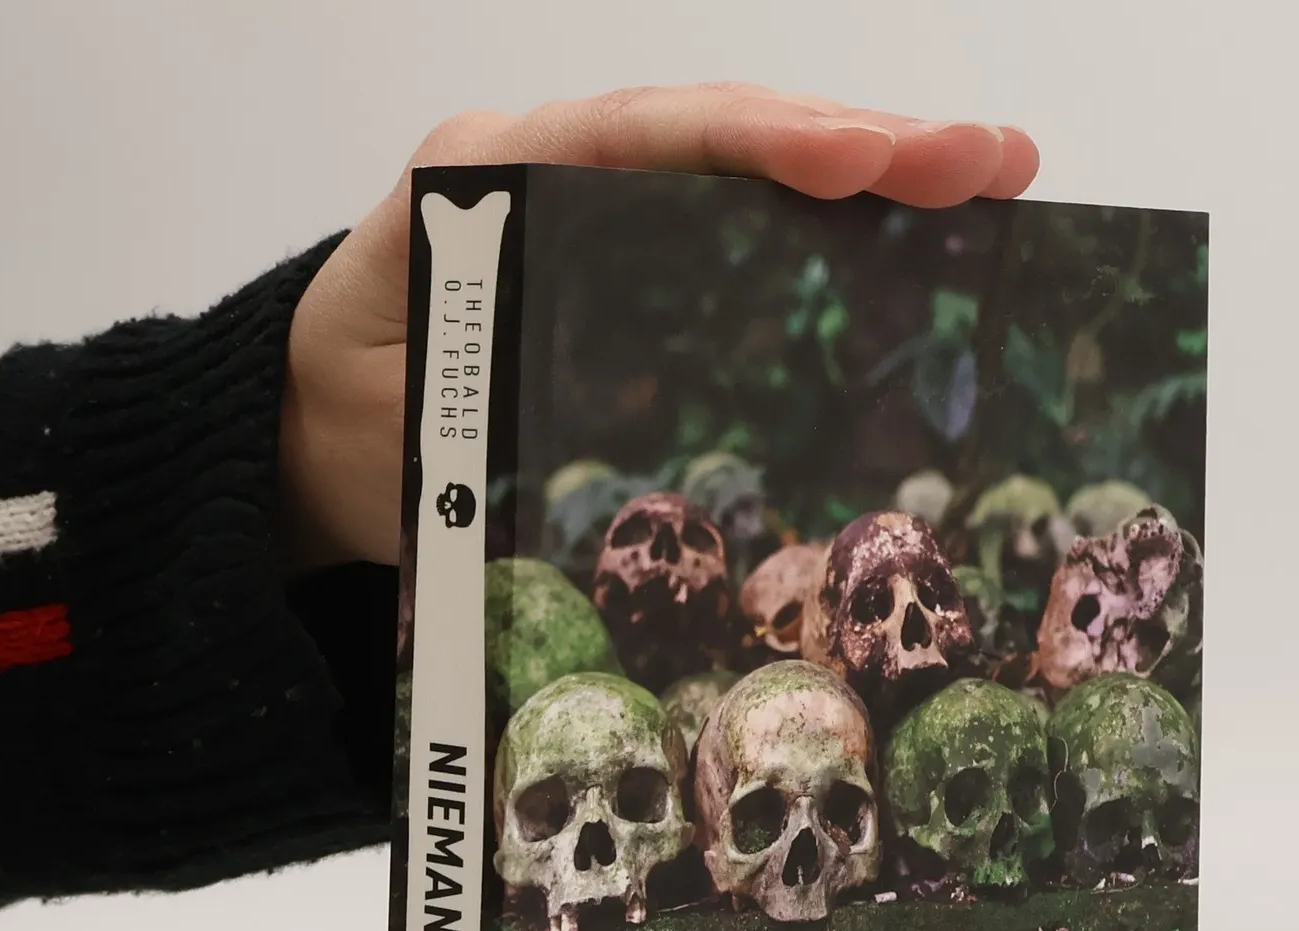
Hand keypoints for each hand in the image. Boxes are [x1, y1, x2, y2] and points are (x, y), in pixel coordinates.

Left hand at [280, 83, 1038, 569]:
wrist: (307, 432)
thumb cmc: (349, 432)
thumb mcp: (393, 429)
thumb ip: (473, 407)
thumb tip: (577, 418)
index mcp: (488, 177)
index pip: (640, 137)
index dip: (759, 143)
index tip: (861, 161)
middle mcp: (553, 164)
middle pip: (720, 129)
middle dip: (862, 140)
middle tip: (991, 158)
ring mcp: (600, 203)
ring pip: (746, 162)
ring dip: (872, 167)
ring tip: (991, 172)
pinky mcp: (631, 254)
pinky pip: (739, 222)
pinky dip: (830, 225)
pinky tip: (915, 232)